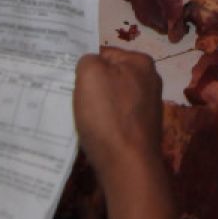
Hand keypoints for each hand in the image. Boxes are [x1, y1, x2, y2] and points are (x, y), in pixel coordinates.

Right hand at [73, 49, 162, 185]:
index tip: (68, 79)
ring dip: (95, 107)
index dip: (84, 65)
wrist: (127, 165)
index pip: (104, 53)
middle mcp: (150, 81)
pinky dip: (103, 123)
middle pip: (108, 77)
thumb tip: (91, 66)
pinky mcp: (141, 129)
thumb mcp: (90, 74)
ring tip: (81, 118)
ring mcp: (147, 107)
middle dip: (90, 86)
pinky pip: (115, 118)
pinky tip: (93, 133)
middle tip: (71, 98)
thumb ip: (88, 60)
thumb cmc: (109, 116)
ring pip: (111, 99)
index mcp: (141, 62)